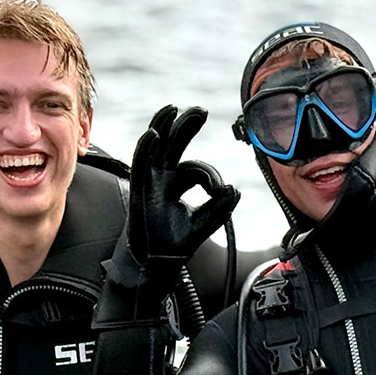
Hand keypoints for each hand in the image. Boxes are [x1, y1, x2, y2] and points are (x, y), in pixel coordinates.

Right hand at [99, 106, 239, 318]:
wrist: (154, 265)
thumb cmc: (173, 245)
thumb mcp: (203, 225)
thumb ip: (220, 209)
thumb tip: (235, 190)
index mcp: (177, 184)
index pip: (195, 168)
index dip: (210, 175)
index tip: (220, 190)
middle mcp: (161, 179)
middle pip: (173, 145)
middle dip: (185, 127)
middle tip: (201, 111)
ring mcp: (149, 182)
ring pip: (155, 147)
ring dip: (163, 127)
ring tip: (173, 109)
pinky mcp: (139, 190)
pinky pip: (140, 164)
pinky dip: (146, 148)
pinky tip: (154, 134)